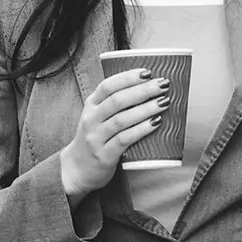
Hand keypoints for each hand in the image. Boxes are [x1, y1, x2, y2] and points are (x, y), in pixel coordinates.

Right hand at [60, 68, 170, 202]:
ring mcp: (96, 137)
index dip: (128, 77)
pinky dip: (141, 129)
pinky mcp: (104, 155)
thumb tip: (148, 88)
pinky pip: (124, 139)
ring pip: (122, 119)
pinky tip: (156, 123)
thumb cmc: (96, 138)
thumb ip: (115, 103)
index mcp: (91, 105)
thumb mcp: (98, 116)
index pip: (108, 85)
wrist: (77, 169)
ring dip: (146, 109)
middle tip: (163, 84)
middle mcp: (91, 119)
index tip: (148, 72)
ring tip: (164, 102)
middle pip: (117, 100)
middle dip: (143, 90)